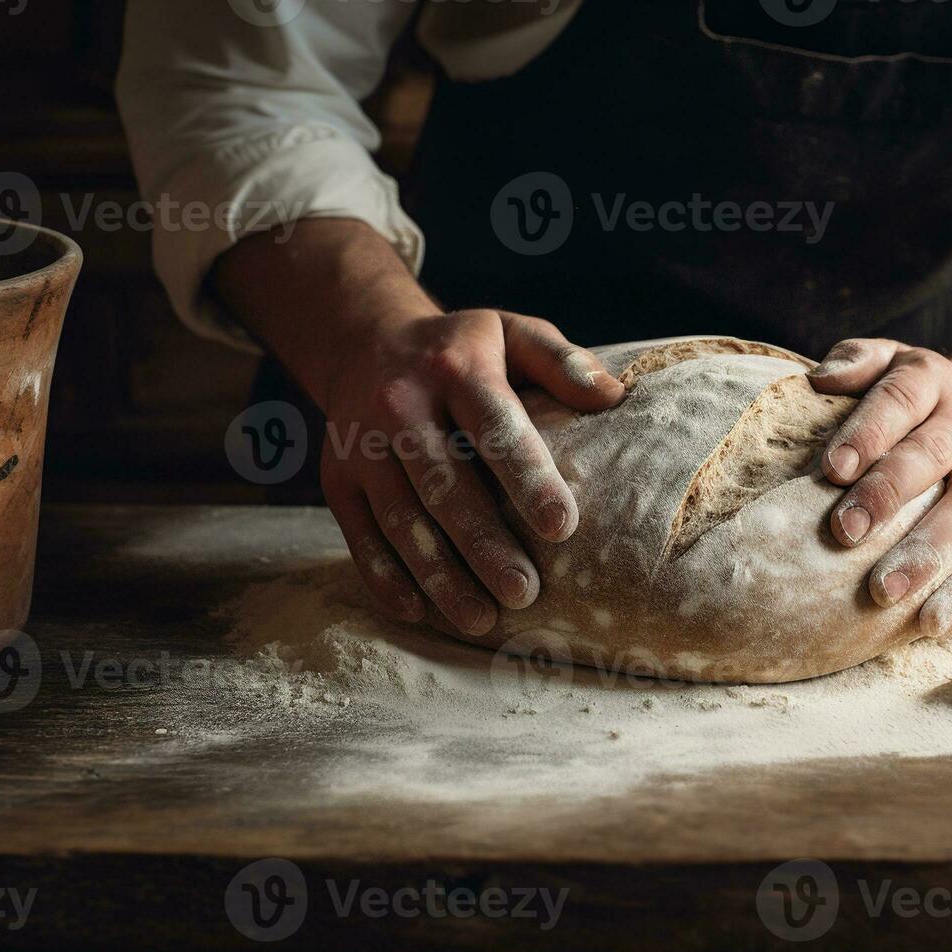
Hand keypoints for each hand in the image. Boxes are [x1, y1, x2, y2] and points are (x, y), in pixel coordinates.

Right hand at [318, 308, 623, 633]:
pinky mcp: (337, 479)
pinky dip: (385, 578)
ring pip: (400, 518)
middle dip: (484, 544)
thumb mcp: (512, 332)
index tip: (561, 527)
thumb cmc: (463, 349)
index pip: (494, 427)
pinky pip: (359, 534)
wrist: (363, 340)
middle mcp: (400, 405)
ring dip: (438, 574)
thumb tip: (614, 397)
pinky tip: (419, 612)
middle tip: (525, 593)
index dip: (527, 478)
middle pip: (444, 484)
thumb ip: (562, 362)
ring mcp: (361, 446)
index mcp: (455, 368)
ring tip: (480, 619)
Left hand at [808, 339, 951, 637]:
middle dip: (888, 495)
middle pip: (933, 457)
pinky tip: (935, 623)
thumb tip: (819, 380)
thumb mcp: (895, 360)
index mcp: (934, 384)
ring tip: (885, 594)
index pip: (901, 399)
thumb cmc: (923, 396)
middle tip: (844, 533)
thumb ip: (859, 360)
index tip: (832, 468)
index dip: (868, 431)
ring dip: (928, 555)